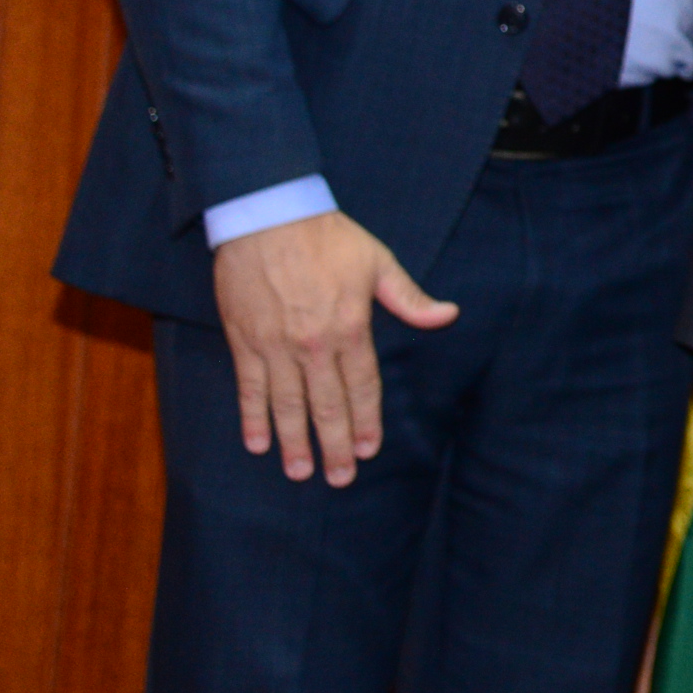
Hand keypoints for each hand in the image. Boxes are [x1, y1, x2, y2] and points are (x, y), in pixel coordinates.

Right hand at [211, 209, 457, 485]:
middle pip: (326, 405)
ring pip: (286, 405)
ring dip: (294, 442)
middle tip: (339, 478)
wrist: (267, 214)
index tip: (368, 450)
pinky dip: (252, 418)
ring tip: (301, 472)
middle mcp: (313, 344)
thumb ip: (409, 298)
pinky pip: (249, 388)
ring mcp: (275, 345)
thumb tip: (448, 315)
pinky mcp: (244, 341)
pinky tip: (258, 444)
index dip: (366, 421)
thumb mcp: (378, 263)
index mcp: (351, 327)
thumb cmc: (328, 237)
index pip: (362, 386)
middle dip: (334, 445)